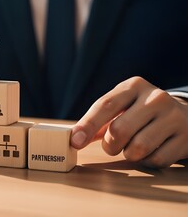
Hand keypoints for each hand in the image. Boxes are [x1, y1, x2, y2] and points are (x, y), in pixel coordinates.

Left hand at [71, 76, 187, 167]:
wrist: (184, 116)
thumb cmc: (140, 113)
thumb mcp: (121, 107)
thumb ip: (96, 121)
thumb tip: (73, 137)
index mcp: (134, 86)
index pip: (105, 105)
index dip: (87, 125)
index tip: (75, 141)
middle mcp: (155, 98)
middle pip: (119, 130)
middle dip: (110, 145)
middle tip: (113, 145)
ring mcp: (173, 117)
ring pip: (138, 148)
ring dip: (129, 154)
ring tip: (134, 146)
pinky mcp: (185, 138)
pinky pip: (156, 160)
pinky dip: (148, 161)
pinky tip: (152, 150)